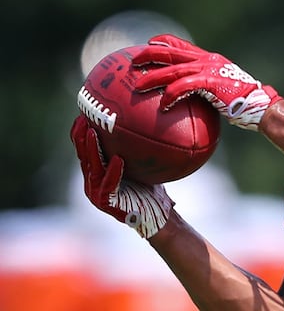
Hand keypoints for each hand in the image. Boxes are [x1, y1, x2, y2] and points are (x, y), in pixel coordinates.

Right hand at [70, 115, 172, 238]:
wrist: (158, 215)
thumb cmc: (150, 188)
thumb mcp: (141, 164)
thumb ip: (136, 148)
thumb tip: (146, 120)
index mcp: (97, 172)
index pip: (84, 150)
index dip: (80, 133)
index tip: (83, 113)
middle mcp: (93, 182)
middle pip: (83, 156)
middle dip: (80, 137)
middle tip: (82, 118)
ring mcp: (97, 194)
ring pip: (92, 168)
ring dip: (92, 149)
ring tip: (92, 132)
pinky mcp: (107, 204)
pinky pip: (108, 185)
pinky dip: (113, 172)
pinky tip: (119, 160)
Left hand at [133, 34, 280, 130]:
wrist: (259, 105)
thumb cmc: (243, 102)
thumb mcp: (222, 90)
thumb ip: (205, 90)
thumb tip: (190, 102)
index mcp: (210, 59)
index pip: (182, 45)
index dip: (163, 42)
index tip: (149, 43)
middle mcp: (208, 60)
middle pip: (172, 53)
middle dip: (149, 55)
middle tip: (132, 61)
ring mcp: (209, 69)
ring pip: (173, 70)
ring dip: (153, 78)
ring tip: (138, 87)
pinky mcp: (211, 81)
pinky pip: (184, 86)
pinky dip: (171, 95)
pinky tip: (162, 106)